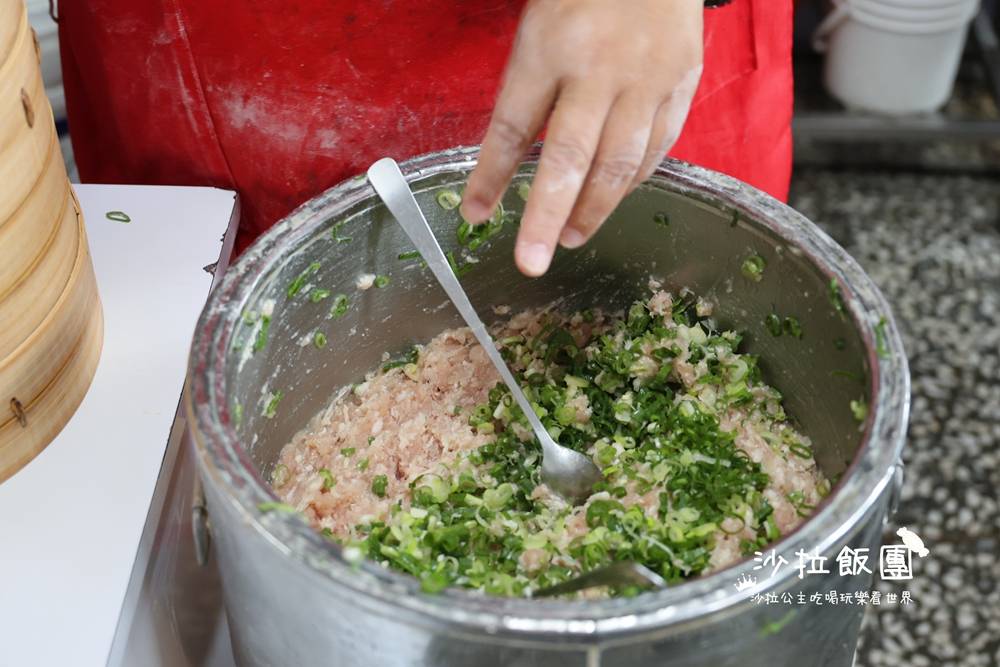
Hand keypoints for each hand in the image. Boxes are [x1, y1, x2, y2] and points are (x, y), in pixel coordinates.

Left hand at [460, 0, 703, 276]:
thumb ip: (527, 92)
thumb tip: (508, 164)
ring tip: (569, 240)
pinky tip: (612, 201)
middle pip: (569, 157)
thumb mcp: (538, 28)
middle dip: (546, 217)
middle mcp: (599, 69)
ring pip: (619, 163)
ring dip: (592, 210)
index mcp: (550, 47)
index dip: (491, 177)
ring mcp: (646, 80)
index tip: (473, 215)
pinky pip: (657, 148)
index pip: (511, 126)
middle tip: (530, 262)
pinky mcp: (682, 85)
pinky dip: (632, 182)